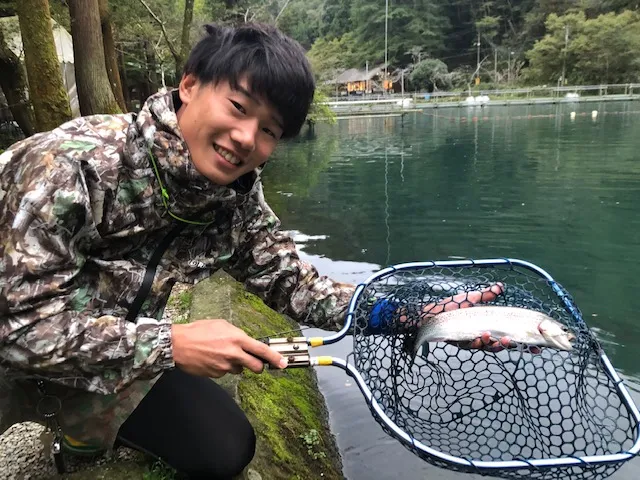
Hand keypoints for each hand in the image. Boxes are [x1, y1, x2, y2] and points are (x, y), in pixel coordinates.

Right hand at [171, 319, 287, 377]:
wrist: (178, 344)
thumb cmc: (198, 331)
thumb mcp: (221, 325)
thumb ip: (237, 334)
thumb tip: (246, 342)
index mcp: (237, 339)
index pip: (261, 350)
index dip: (275, 358)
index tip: (283, 363)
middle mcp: (233, 354)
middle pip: (256, 367)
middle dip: (258, 366)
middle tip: (254, 363)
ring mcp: (225, 366)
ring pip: (239, 370)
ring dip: (236, 364)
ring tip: (221, 354)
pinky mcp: (216, 374)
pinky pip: (225, 372)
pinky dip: (222, 367)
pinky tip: (212, 359)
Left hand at [417, 283, 515, 351]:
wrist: (429, 313)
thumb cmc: (449, 307)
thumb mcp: (470, 298)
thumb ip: (486, 295)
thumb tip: (500, 286)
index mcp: (485, 327)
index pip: (504, 336)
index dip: (517, 342)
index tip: (534, 346)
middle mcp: (479, 336)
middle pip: (497, 345)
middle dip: (506, 345)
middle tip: (511, 340)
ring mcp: (469, 340)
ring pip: (485, 347)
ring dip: (493, 344)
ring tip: (497, 338)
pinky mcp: (459, 342)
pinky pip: (471, 345)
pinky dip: (478, 342)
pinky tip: (483, 336)